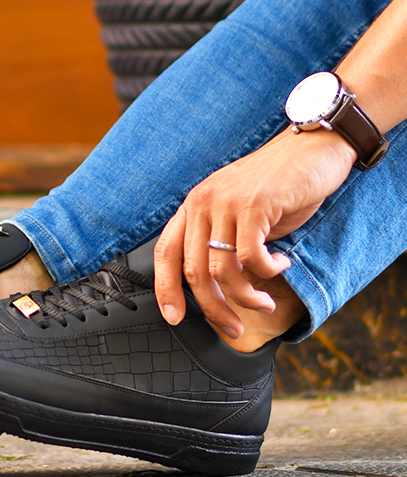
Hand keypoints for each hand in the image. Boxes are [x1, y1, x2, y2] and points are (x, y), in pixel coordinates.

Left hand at [153, 127, 356, 337]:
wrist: (312, 147)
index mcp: (193, 206)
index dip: (165, 289)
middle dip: (213, 308)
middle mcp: (202, 202)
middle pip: (193, 270)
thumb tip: (216, 289)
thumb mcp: (238, 211)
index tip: (174, 317)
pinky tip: (281, 266)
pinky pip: (250, 256)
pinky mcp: (254, 204)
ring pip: (221, 269)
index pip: (165, 252)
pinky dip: (267, 271)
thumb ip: (222, 240)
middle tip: (233, 329)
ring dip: (244, 296)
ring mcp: (226, 202)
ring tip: (262, 303)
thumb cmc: (277, 186)